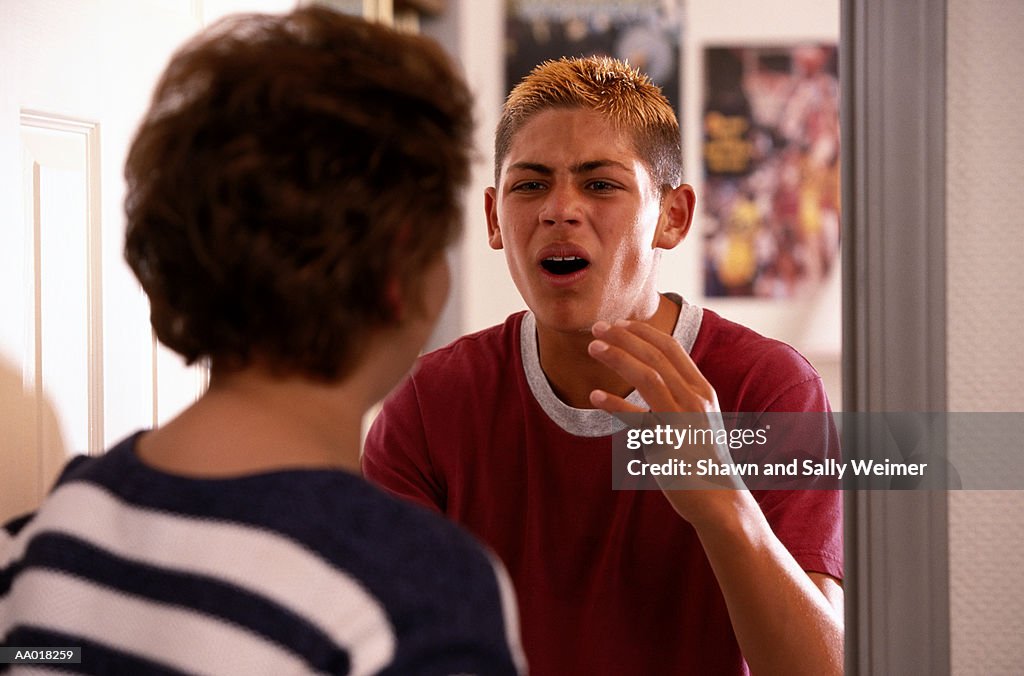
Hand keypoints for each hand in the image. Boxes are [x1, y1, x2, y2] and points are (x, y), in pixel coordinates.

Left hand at [588, 319, 745, 523]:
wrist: (719, 500)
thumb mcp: (698, 419)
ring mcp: (682, 419)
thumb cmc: (702, 458)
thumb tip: (652, 378)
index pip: (671, 347)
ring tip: (593, 349)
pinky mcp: (668, 443)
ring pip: (647, 376)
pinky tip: (595, 397)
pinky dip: (615, 405)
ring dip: (617, 357)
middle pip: (655, 356)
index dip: (642, 332)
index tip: (618, 324)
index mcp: (702, 390)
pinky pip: (637, 418)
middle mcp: (695, 399)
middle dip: (623, 337)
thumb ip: (679, 396)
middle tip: (597, 328)